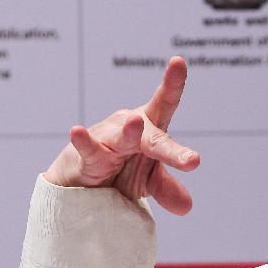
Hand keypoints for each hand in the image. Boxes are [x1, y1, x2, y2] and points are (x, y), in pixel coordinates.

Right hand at [44, 56, 199, 214]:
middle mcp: (131, 128)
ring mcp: (109, 139)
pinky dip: (83, 141)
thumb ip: (167, 189)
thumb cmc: (121, 170)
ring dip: (130, 133)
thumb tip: (187, 206)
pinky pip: (88, 149)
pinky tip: (76, 131)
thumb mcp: (148, 181)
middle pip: (153, 137)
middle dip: (170, 150)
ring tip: (135, 123)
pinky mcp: (88, 156)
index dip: (172, 83)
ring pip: (123, 138)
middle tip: (191, 161)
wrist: (84, 186)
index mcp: (151, 129)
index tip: (179, 61)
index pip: (165, 103)